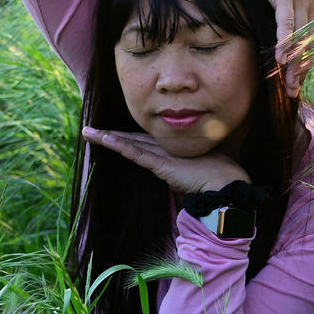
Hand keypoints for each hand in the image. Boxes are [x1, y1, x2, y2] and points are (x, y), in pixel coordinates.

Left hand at [82, 128, 249, 194]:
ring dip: (107, 137)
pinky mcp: (161, 163)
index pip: (140, 142)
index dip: (123, 138)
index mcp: (169, 150)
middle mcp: (163, 148)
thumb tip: (175, 183)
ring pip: (128, 143)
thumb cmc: (213, 180)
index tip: (107, 134)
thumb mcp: (189, 176)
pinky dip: (119, 145)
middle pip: (130, 139)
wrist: (225, 183)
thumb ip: (179, 176)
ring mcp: (161, 154)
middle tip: (89, 130)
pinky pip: (136, 153)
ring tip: (88, 132)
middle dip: (109, 134)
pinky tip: (105, 139)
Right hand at [254, 0, 313, 95]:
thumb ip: (291, 11)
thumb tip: (286, 32)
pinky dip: (284, 42)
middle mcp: (313, 4)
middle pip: (312, 43)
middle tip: (296, 91)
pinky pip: (286, 24)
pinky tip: (280, 58)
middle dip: (305, 70)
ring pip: (301, 38)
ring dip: (294, 63)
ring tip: (289, 84)